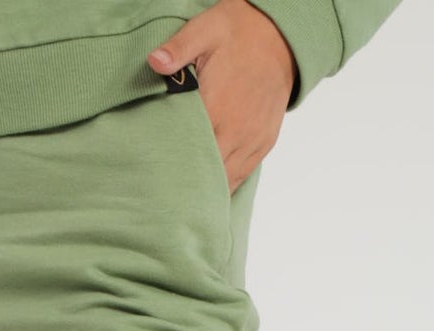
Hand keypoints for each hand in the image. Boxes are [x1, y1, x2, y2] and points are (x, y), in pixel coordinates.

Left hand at [148, 0, 295, 192]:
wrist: (280, 35)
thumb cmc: (238, 32)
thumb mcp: (206, 30)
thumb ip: (179, 48)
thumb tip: (155, 62)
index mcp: (216, 108)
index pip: (187, 151)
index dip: (169, 165)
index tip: (153, 172)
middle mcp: (236, 131)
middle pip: (205, 173)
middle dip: (186, 183)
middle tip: (163, 192)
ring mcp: (252, 140)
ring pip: (224, 180)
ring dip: (205, 187)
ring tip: (183, 197)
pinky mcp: (264, 143)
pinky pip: (241, 175)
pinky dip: (224, 183)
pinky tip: (208, 189)